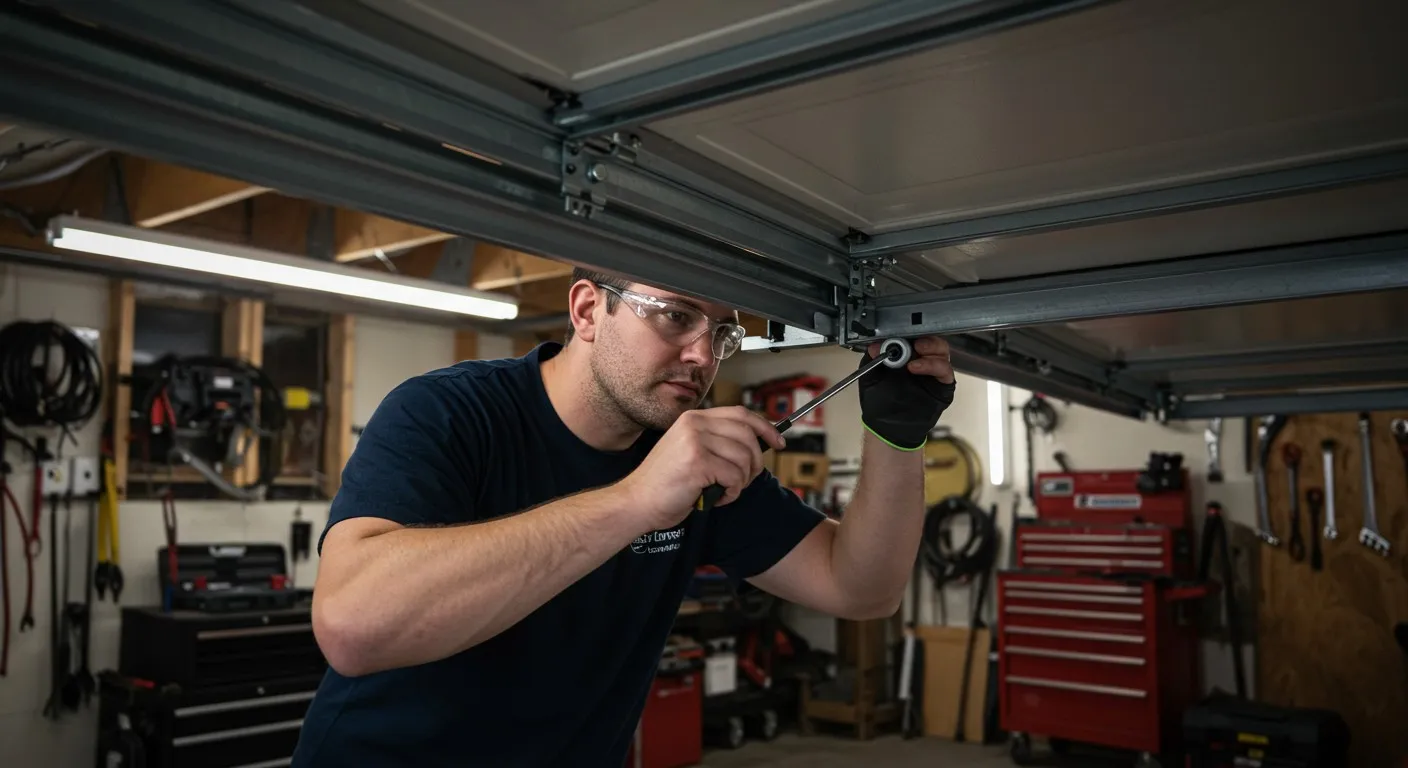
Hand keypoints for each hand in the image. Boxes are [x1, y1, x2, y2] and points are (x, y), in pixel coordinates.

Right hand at [617, 407, 784, 532]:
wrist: (637, 502)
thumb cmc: (666, 484)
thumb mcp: (691, 451)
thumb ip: (717, 441)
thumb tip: (757, 443)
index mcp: (694, 418)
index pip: (741, 414)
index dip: (765, 427)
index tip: (778, 442)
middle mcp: (695, 424)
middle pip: (748, 436)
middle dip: (755, 463)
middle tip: (743, 481)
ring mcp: (695, 441)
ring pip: (744, 459)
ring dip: (740, 482)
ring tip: (723, 491)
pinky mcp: (697, 462)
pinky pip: (735, 477)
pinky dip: (731, 493)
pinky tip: (716, 498)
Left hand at [859, 336, 955, 449]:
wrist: (889, 427)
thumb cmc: (879, 402)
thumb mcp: (871, 377)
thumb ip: (874, 358)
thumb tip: (876, 344)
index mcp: (905, 356)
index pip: (914, 337)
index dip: (910, 333)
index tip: (901, 334)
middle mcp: (922, 361)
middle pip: (933, 341)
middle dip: (925, 340)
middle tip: (913, 344)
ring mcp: (933, 373)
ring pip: (942, 353)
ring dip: (929, 351)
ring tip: (911, 362)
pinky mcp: (942, 386)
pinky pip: (945, 371)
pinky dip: (933, 365)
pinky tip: (916, 368)